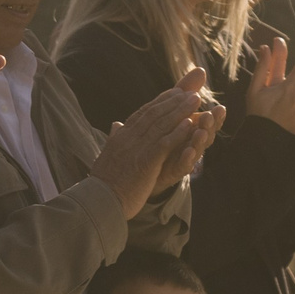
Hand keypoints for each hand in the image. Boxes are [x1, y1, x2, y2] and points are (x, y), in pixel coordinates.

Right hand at [90, 73, 220, 218]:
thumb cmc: (106, 181)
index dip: (161, 102)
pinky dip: (177, 132)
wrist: (99, 201)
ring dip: (180, 111)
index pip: (143, 113)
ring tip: (196, 100)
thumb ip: (115, 138)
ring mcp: (136, 148)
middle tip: (191, 92)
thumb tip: (115, 124)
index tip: (175, 92)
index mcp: (121, 136)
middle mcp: (128, 137)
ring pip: (161, 124)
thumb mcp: (109, 154)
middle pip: (154, 114)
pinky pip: (164, 143)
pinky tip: (190, 124)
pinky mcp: (145, 161)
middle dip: (174, 101)